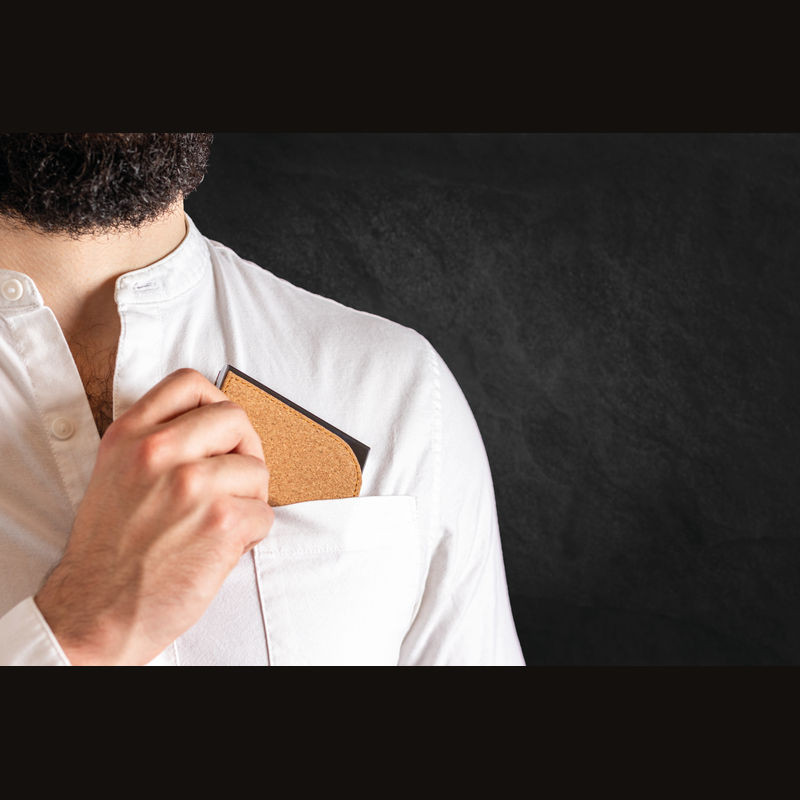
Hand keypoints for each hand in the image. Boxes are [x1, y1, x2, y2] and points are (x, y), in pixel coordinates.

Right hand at [34, 368, 273, 665]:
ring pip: (257, 470)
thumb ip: (155, 439)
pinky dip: (252, 534)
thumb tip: (213, 425)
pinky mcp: (221, 521)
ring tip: (220, 522)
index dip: (215, 404)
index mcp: (131, 434)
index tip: (218, 432)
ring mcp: (192, 484)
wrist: (95, 609)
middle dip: (244, 450)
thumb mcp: (114, 472)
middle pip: (235, 419)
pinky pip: (265, 513)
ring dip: (249, 500)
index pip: (190, 383)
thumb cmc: (110, 547)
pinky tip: (223, 546)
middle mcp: (159, 452)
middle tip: (233, 479)